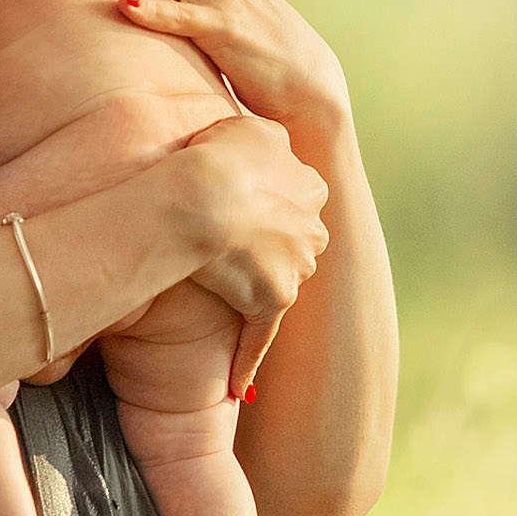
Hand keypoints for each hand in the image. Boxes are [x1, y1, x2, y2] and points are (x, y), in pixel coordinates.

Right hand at [177, 112, 329, 396]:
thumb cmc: (215, 155)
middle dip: (270, 243)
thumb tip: (264, 144)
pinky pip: (260, 336)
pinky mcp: (274, 298)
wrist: (205, 197)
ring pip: (279, 280)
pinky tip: (238, 388)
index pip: (295, 194)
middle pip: (294, 239)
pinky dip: (248, 361)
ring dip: (254, 286)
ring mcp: (296, 265)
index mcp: (308, 182)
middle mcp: (311, 226)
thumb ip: (265, 139)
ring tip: (218, 283)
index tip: (243, 203)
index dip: (265, 197)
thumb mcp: (250, 127)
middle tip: (231, 243)